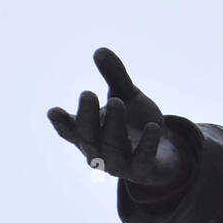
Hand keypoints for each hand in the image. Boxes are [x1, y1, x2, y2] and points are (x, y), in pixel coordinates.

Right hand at [47, 47, 188, 187]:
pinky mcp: (142, 171)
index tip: (54, 110)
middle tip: (87, 93)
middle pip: (88, 137)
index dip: (61, 122)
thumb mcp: (128, 96)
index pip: (71, 130)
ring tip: (117, 100)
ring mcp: (119, 165)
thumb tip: (100, 50)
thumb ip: (115, 77)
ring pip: (111, 149)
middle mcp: (100, 152)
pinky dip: (146, 144)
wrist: (168, 151)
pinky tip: (153, 127)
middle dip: (87, 116)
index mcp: (90, 134)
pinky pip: (142, 161)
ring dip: (113, 125)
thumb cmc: (137, 124)